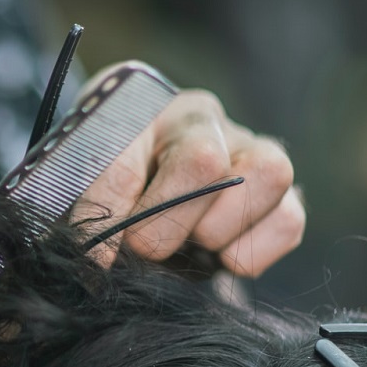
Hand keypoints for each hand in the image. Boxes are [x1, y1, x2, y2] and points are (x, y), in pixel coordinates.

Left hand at [75, 89, 303, 276]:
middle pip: (203, 160)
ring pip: (267, 173)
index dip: (111, 209)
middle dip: (166, 225)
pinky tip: (217, 256)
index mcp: (141, 106)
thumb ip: (86, 209)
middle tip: (143, 248)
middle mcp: (201, 119)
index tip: (98, 254)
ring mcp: (248, 148)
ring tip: (186, 244)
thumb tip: (99, 260)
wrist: (133, 191)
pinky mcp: (281, 190)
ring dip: (216, 231)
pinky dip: (252, 251)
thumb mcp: (76, 186)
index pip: (126, 151)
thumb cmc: (100, 185)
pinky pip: (289, 219)